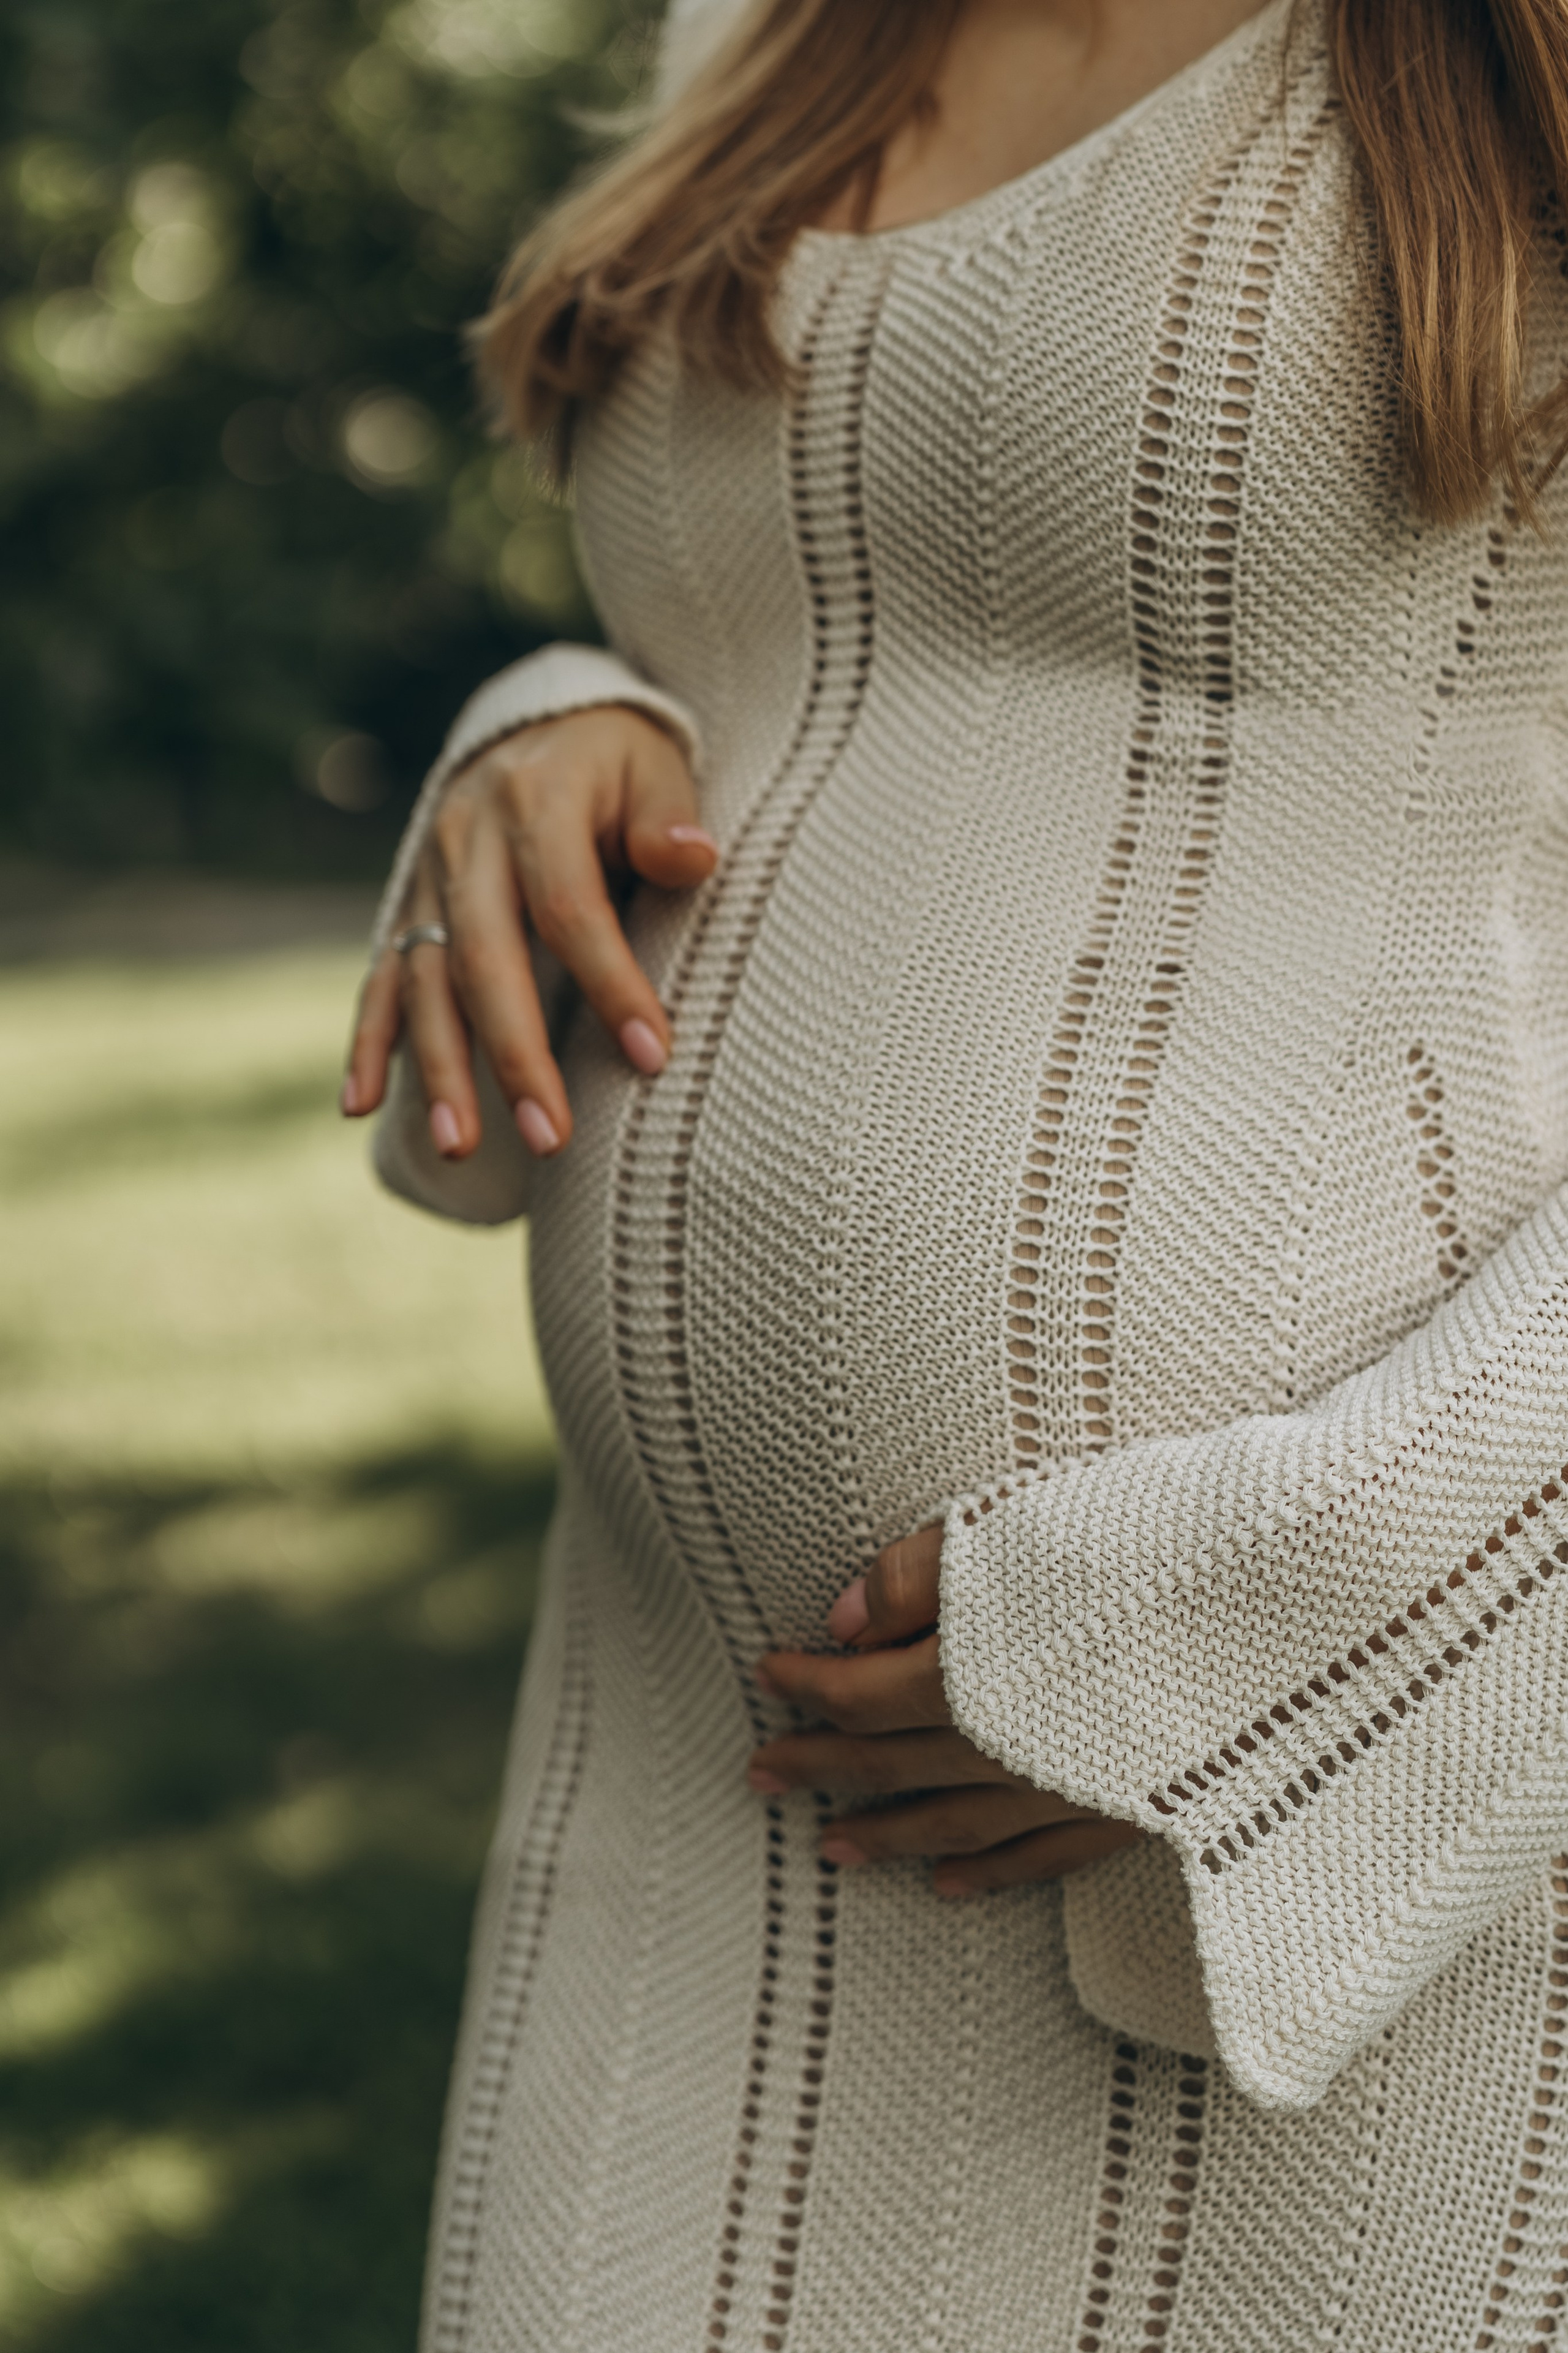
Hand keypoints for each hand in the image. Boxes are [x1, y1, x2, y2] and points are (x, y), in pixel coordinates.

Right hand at [342, 705, 716, 1158]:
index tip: (653, 1055)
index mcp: (536, 799)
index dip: (611, 982)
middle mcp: (469, 839)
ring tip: (460, 1146)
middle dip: (516, 1055)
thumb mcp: (655, 767)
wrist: (544, 721)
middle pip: (486, 958)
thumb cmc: (618, 763)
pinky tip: (359, 1106)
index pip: (570, 907)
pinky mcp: (409, 903)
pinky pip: (383, 977)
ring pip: (427, 981)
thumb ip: (667, 817)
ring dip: (440, 1068)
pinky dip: (368, 1042)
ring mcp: (429, 875)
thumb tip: (692, 856)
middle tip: (552, 1137)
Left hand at [751, 1524, 1142, 1896]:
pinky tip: (946, 1887)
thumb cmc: (1158, 1553)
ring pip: (955, 1826)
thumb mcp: (1023, 1534)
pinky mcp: (1133, 1816)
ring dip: (885, 1837)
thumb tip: (841, 1621)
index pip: (864, 1692)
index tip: (767, 1673)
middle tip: (761, 1778)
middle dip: (821, 1768)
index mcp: (978, 1679)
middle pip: (893, 1764)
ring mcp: (1073, 1793)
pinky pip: (1041, 1859)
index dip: (808, 1685)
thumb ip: (922, 1575)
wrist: (1297, 1612)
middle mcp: (1013, 1751)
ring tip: (828, 1850)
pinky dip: (987, 1874)